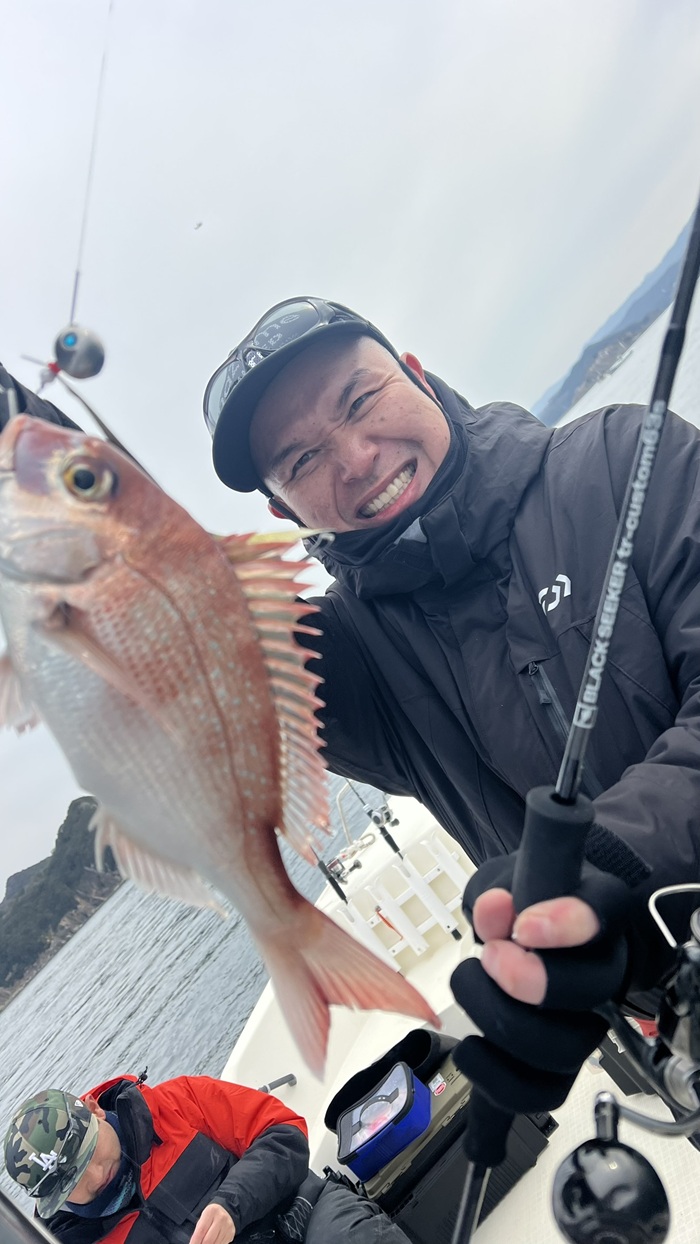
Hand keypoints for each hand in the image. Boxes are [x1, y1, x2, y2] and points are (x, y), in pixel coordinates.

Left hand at [190, 1203, 234, 1243]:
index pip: (201, 1230)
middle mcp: (221, 1217)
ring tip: (204, 1243)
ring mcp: (228, 1225)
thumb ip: (198, 1232)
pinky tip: (212, 1243)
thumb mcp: (203, 1219)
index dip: (195, 1241)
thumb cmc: (210, 1217)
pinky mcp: (231, 1233)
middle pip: (208, 1239)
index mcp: (211, 1211)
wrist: (225, 1211)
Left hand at [450, 853, 634, 1113]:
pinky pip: (545, 1093)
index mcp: (597, 912)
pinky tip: (471, 1048)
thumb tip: (493, 908)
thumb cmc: (520, 907)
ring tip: (470, 987)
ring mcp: (587, 1024)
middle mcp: (604, 970)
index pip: (606, 911)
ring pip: (569, 1049)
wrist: (525, 946)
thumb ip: (495, 894)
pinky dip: (499, 1080)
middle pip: (597, 988)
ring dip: (506, 1023)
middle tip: (490, 958)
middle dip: (536, 981)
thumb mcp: (503, 886)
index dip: (569, 922)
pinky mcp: (561, 1067)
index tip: (523, 925)